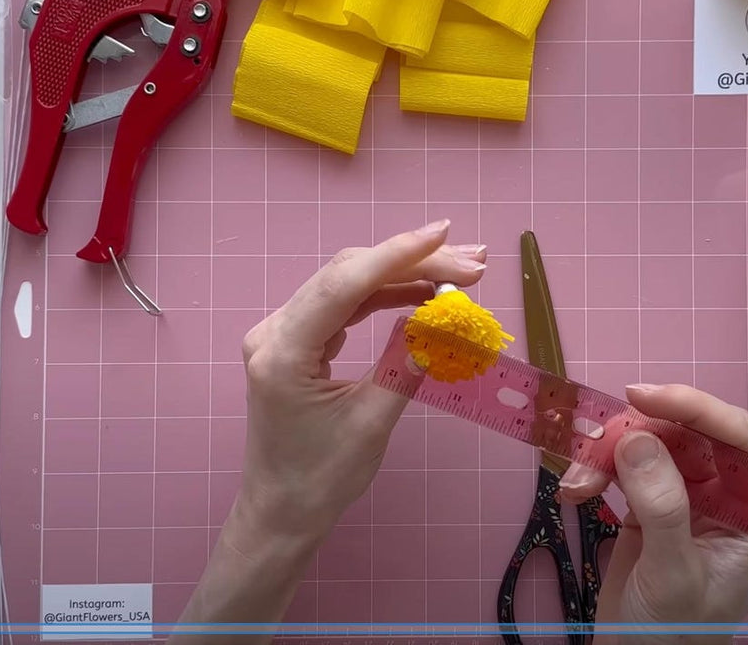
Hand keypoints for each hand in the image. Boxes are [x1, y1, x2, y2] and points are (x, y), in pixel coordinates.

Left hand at [235, 218, 487, 541]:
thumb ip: (407, 363)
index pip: (344, 283)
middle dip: (412, 262)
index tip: (445, 235)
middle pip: (348, 275)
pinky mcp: (295, 341)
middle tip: (473, 264)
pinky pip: (342, 304)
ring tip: (460, 273)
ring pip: (348, 284)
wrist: (281, 512)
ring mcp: (281, 334)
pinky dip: (384, 295)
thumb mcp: (372, 423)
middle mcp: (274, 332)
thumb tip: (445, 318)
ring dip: (403, 275)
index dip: (398, 254)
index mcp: (284, 352)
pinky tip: (422, 292)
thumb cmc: (321, 478)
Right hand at [558, 383, 747, 643]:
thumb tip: (638, 439)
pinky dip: (595, 469)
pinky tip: (574, 491)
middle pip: (687, 433)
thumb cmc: (674, 634)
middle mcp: (726, 498)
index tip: (643, 396)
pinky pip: (624, 464)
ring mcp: (686, 498)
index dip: (697, 408)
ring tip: (576, 484)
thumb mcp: (672, 574)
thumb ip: (663, 507)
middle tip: (595, 445)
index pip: (739, 439)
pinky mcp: (650, 504)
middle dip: (639, 432)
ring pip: (650, 443)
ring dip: (607, 454)